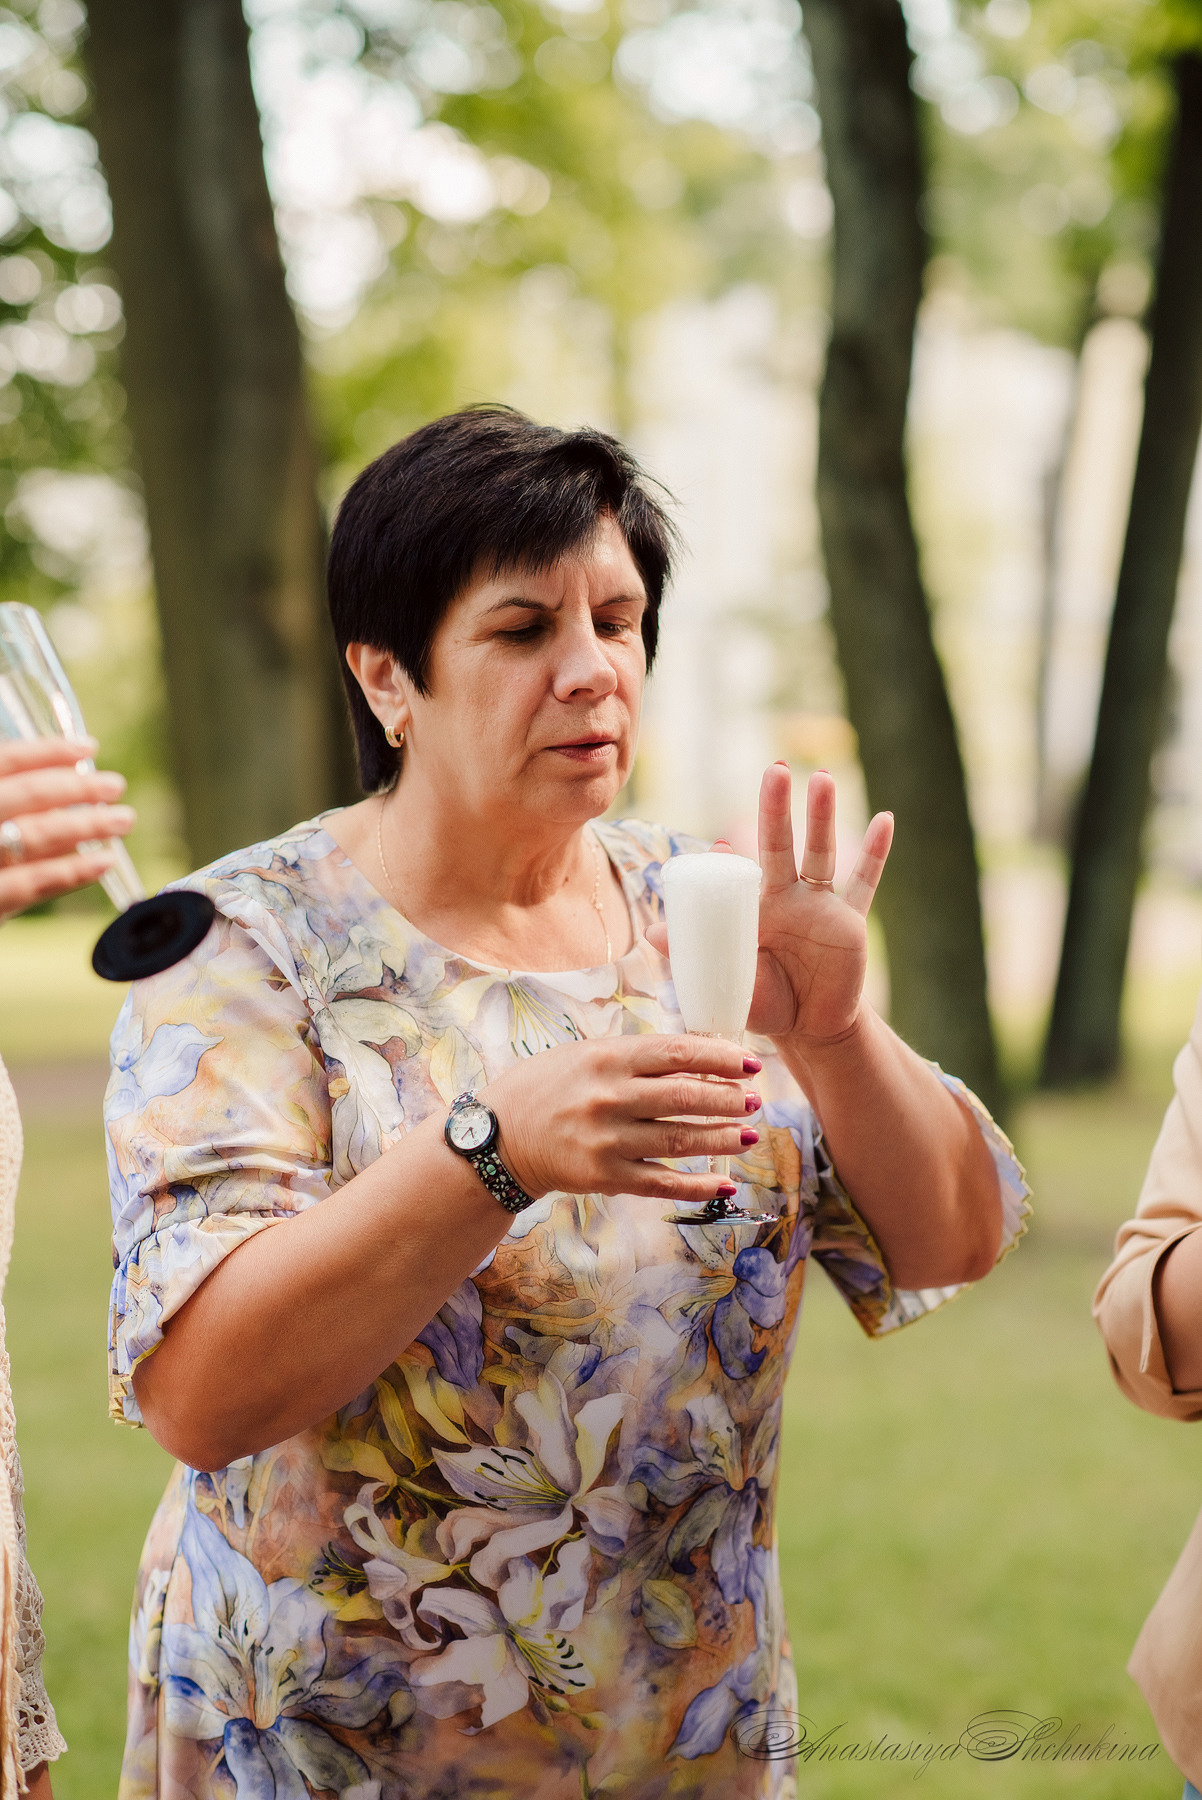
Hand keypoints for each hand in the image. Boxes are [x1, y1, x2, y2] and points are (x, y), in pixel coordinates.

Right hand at [0, 738, 135, 921]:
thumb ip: (20, 799)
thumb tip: (72, 785)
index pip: (7, 760)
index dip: (48, 752)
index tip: (89, 747)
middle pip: (26, 794)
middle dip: (76, 787)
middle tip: (116, 785)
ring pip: (34, 835)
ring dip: (85, 825)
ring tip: (123, 821)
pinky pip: (30, 884)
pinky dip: (71, 871)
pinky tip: (106, 861)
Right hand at [481, 1034, 760, 1203]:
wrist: (498, 1137)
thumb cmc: (547, 1087)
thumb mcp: (586, 1055)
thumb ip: (636, 1057)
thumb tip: (698, 1058)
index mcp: (607, 1057)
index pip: (678, 1054)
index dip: (720, 1059)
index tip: (750, 1063)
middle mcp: (609, 1097)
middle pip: (685, 1097)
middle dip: (728, 1099)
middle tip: (755, 1101)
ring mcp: (607, 1140)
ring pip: (679, 1140)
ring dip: (721, 1139)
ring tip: (747, 1136)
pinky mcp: (604, 1177)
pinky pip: (661, 1183)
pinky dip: (697, 1186)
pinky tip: (725, 1185)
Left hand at [647, 765, 892, 1047]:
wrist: (810, 1029)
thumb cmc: (763, 1003)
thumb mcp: (726, 981)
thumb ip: (694, 957)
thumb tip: (650, 933)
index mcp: (753, 907)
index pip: (740, 872)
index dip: (731, 857)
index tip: (721, 844)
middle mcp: (786, 897)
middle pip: (781, 844)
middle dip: (776, 808)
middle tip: (774, 771)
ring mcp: (820, 905)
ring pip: (822, 852)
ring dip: (822, 816)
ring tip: (822, 779)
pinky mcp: (850, 921)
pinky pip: (865, 882)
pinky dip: (876, 852)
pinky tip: (886, 819)